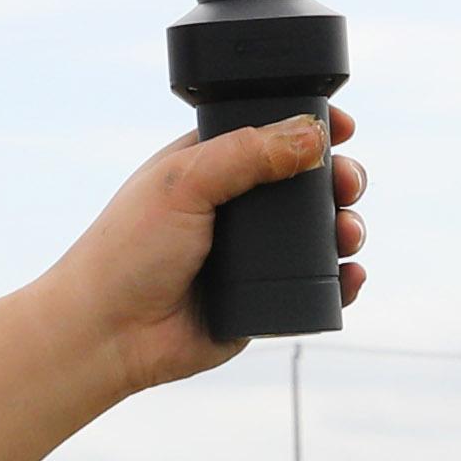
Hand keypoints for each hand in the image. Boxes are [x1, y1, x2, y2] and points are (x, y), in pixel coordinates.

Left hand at [41, 104, 368, 396]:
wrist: (110, 332)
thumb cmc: (129, 250)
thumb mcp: (185, 181)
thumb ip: (247, 153)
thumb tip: (312, 135)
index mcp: (213, 165)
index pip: (273, 134)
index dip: (310, 128)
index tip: (344, 128)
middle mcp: (236, 208)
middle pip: (307, 183)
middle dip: (339, 180)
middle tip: (348, 185)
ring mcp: (253, 255)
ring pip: (319, 234)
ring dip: (346, 228)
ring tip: (347, 234)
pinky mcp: (264, 299)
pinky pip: (316, 287)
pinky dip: (343, 281)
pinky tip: (351, 276)